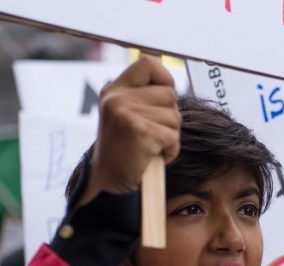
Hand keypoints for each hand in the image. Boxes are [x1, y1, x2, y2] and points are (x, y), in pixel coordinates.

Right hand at [85, 55, 179, 204]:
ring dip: (169, 137)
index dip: (164, 78)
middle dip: (169, 118)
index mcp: (114, 90)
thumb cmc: (124, 151)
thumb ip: (143, 97)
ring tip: (149, 148)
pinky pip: (173, 137)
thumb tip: (170, 83)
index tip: (161, 100)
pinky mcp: (140, 132)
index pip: (148, 63)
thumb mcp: (126, 115)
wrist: (107, 184)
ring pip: (175, 118)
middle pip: (170, 95)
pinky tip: (151, 158)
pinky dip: (169, 152)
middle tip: (150, 136)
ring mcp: (127, 114)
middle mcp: (118, 98)